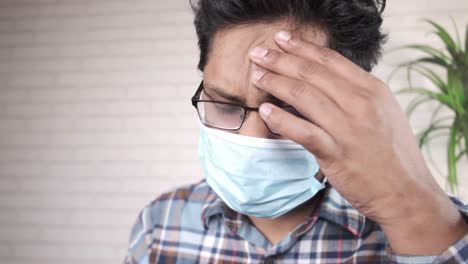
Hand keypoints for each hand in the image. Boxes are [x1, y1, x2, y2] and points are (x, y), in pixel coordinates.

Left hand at [249, 30, 467, 254]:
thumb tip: (325, 79)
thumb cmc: (392, 153)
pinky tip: (265, 111)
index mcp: (373, 90)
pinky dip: (281, 119)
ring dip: (275, 83)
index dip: (302, 46)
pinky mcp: (336, 154)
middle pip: (312, 73)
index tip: (281, 39)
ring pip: (304, 96)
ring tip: (256, 76)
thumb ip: (356, 93)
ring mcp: (348, 128)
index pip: (330, 59)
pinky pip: (303, 131)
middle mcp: (361, 103)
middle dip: (281, 59)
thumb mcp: (383, 112)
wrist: (406, 192)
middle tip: (258, 53)